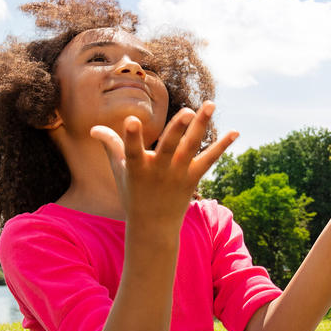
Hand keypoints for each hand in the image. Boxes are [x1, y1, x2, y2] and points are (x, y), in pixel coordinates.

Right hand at [90, 101, 238, 228]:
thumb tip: (94, 128)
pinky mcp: (193, 178)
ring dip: (201, 126)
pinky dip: (222, 146)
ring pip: (191, 147)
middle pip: (169, 147)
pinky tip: (235, 131)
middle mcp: (159, 170)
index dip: (131, 136)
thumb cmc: (133, 194)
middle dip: (178, 129)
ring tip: (210, 104)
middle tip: (188, 111)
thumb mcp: (119, 171)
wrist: (153, 226)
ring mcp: (178, 174)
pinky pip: (209, 159)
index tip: (131, 120)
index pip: (132, 150)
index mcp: (137, 168)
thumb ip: (111, 146)